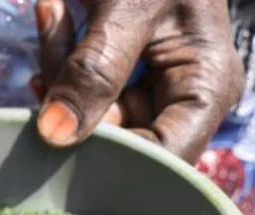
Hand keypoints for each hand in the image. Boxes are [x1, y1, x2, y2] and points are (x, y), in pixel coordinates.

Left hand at [32, 0, 244, 162]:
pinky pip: (78, 89)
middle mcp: (180, 99)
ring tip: (54, 16)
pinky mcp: (116, 77)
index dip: (113, 158)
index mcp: (205, 87)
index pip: (164, 158)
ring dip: (58, 72)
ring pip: (90, 117)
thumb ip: (94, 70)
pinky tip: (52, 17)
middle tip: (48, 64)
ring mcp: (148, 89)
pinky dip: (57, 59)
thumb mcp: (129, 8)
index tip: (62, 138)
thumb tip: (54, 136)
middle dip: (75, 106)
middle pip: (121, 141)